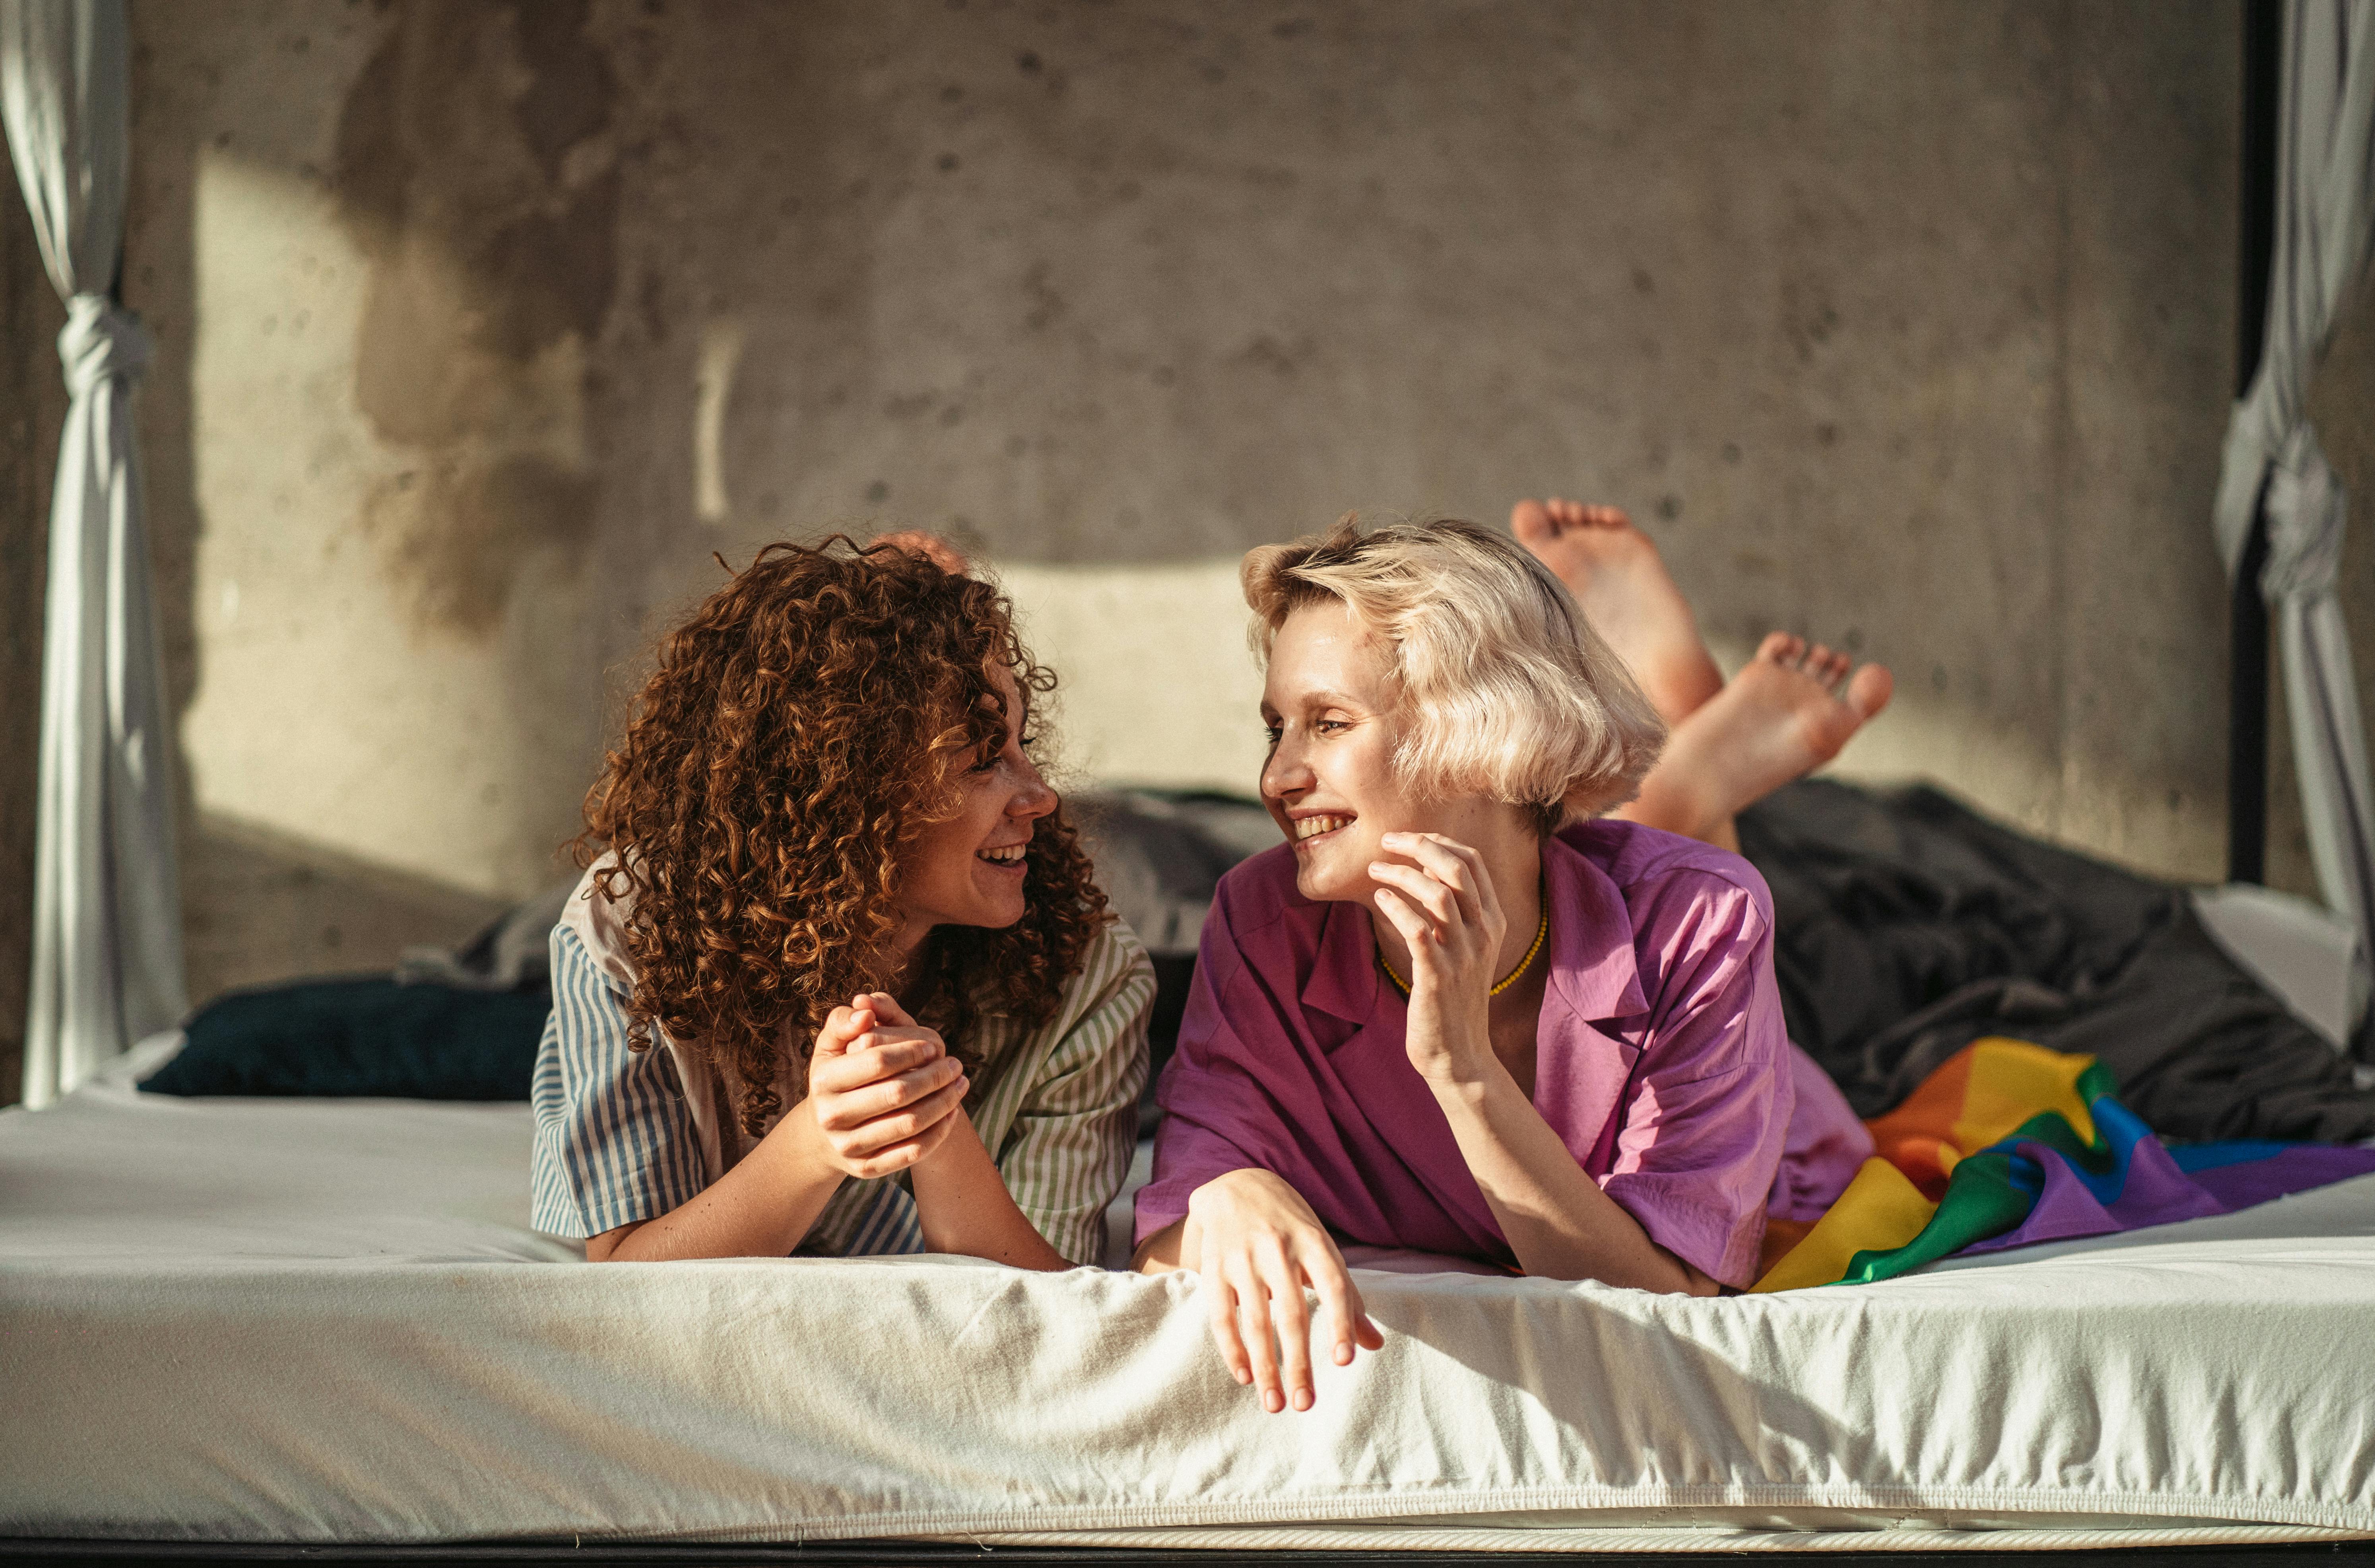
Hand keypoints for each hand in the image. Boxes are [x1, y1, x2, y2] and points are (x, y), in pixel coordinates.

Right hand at [802, 992, 968, 1179]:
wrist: (823, 1131)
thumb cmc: (838, 1075)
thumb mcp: (833, 1044)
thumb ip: (847, 1020)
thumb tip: (865, 1010)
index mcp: (824, 1080)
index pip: (878, 1061)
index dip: (912, 1051)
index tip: (935, 1045)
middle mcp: (832, 1116)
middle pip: (898, 1093)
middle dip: (935, 1076)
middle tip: (956, 1064)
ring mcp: (849, 1146)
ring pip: (910, 1124)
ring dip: (944, 1102)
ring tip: (961, 1083)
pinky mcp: (866, 1168)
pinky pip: (913, 1152)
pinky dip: (939, 1131)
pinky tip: (952, 1112)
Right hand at [1185, 1169, 1383, 1412]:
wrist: (1236, 1184)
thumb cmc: (1290, 1227)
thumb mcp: (1322, 1250)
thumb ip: (1348, 1298)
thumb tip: (1376, 1345)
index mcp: (1313, 1241)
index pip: (1333, 1284)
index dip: (1340, 1322)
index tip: (1344, 1362)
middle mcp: (1278, 1247)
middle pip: (1291, 1312)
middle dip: (1298, 1362)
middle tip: (1306, 1404)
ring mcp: (1242, 1256)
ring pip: (1254, 1319)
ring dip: (1265, 1366)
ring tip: (1275, 1403)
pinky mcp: (1214, 1266)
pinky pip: (1221, 1314)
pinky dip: (1231, 1348)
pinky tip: (1244, 1376)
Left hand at [1368, 832, 1506, 1083]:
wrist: (1460, 1055)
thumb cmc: (1453, 999)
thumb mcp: (1464, 950)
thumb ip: (1452, 911)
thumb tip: (1423, 868)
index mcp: (1493, 922)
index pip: (1473, 861)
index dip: (1439, 841)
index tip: (1409, 839)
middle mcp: (1483, 933)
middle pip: (1457, 867)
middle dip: (1420, 845)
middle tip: (1387, 840)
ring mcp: (1463, 955)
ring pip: (1438, 893)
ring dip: (1401, 873)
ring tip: (1374, 870)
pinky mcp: (1438, 975)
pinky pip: (1417, 929)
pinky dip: (1396, 907)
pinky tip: (1379, 899)